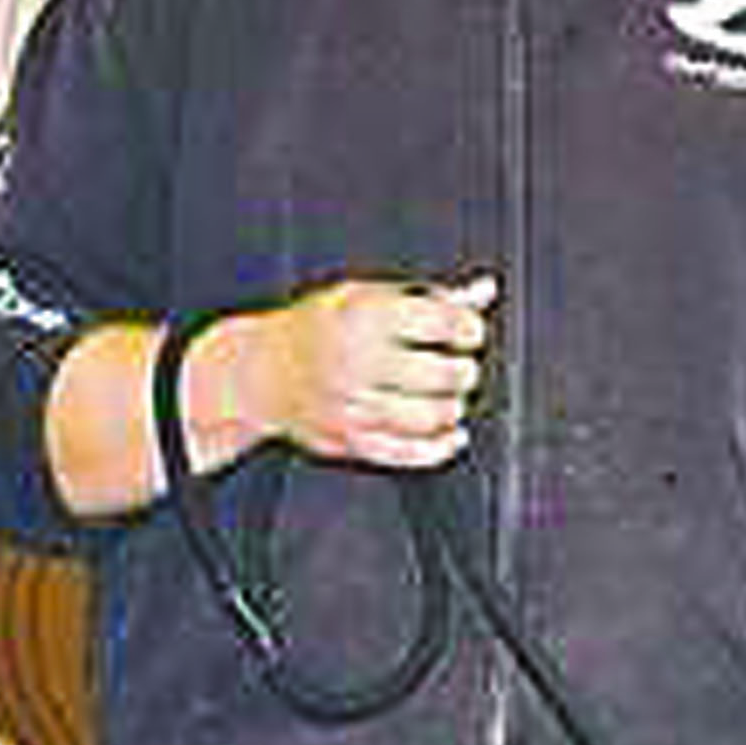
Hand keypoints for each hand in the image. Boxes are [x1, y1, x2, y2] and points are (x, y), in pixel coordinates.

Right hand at [229, 272, 497, 472]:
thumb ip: (429, 297)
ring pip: (433, 417)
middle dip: (464, 370)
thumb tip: (485, 290)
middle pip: (445, 375)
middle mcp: (358, 362)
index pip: (442, 323)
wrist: (260, 373)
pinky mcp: (352, 442)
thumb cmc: (317, 329)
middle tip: (461, 365)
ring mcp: (353, 406)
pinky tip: (450, 434)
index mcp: (364, 316)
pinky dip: (441, 447)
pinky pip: (411, 454)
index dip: (468, 328)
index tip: (468, 332)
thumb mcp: (366, 296)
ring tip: (448, 396)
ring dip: (453, 408)